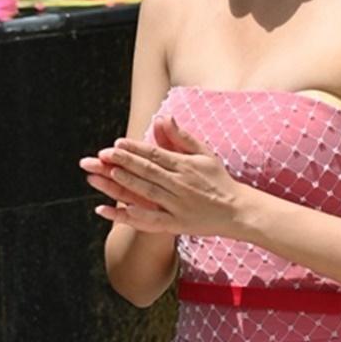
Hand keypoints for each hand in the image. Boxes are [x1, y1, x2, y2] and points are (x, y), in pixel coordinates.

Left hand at [79, 114, 247, 236]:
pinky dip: (136, 216)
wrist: (237, 211)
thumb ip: (182, 137)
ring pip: (148, 192)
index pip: (156, 154)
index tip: (117, 143)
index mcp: (185, 166)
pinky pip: (153, 220)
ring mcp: (178, 205)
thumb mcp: (204, 154)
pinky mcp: (178, 224)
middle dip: (124, 162)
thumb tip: (163, 117)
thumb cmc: (219, 180)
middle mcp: (180, 184)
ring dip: (127, 184)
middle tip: (102, 156)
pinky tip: (120, 210)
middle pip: (148, 171)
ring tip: (108, 175)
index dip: (135, 149)